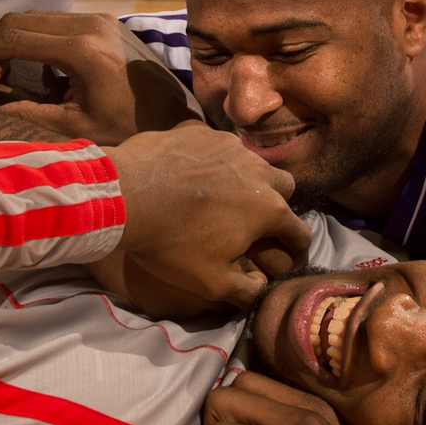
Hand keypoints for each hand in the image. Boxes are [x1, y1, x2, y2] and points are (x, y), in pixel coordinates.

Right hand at [0, 11, 200, 144]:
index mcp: (84, 51)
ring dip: (8, 42)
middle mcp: (92, 25)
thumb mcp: (77, 129)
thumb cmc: (130, 131)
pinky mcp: (104, 23)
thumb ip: (29, 116)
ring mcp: (100, 20)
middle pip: (21, 21)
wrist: (175, 118)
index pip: (16, 40)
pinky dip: (30, 41)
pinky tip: (25, 71)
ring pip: (35, 19)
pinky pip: (54, 23)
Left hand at [96, 122, 308, 315]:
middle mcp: (259, 171)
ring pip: (253, 162)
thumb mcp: (211, 283)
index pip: (300, 232)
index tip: (286, 261)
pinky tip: (193, 175)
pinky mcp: (201, 131)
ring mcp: (230, 146)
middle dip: (277, 205)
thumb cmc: (171, 243)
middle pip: (285, 188)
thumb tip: (261, 292)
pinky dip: (214, 162)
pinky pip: (218, 147)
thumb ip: (246, 292)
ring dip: (247, 180)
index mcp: (269, 209)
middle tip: (252, 223)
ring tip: (223, 195)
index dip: (297, 252)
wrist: (125, 196)